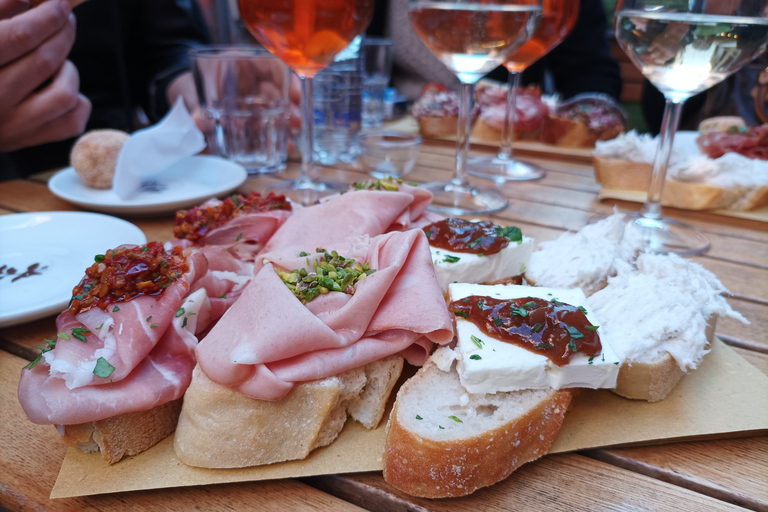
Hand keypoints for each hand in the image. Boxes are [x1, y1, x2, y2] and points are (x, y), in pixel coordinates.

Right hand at [0, 0, 90, 151]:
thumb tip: (26, 0)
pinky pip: (72, 122)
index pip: (21, 36)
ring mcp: (12, 124)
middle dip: (63, 34)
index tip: (61, 5)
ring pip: (64, 94)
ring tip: (56, 60)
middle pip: (45, 60)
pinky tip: (61, 87)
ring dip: (69, 70)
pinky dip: (78, 102)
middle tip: (66, 21)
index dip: (48, 16)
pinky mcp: (27, 139)